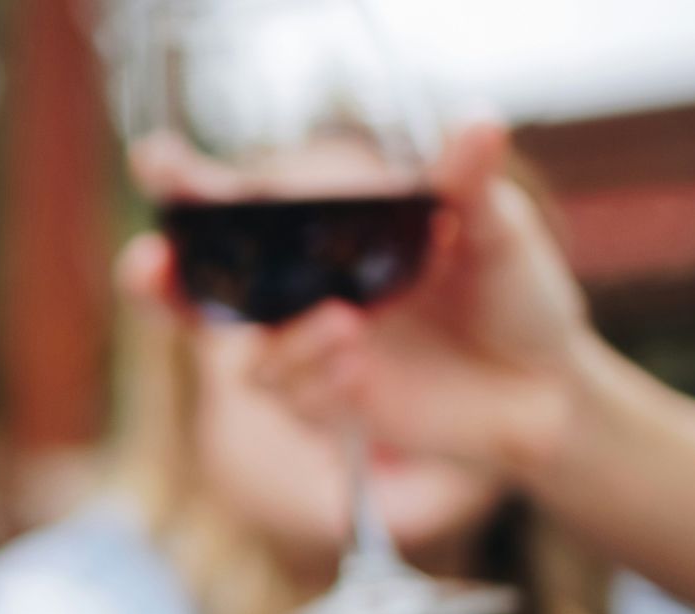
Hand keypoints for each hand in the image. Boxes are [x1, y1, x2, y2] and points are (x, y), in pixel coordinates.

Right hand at [122, 122, 612, 479]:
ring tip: (346, 326)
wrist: (548, 388)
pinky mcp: (331, 408)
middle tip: (146, 264)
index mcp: (325, 241)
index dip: (187, 187)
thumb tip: (478, 123)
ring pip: (253, 359)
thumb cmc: (514, 297)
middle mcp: (303, 297)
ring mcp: (311, 355)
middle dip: (157, 283)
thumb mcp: (498, 232)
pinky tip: (361, 369)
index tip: (157, 160)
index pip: (238, 210)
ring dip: (288, 343)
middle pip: (198, 296)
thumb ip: (470, 184)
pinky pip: (296, 400)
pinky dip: (319, 381)